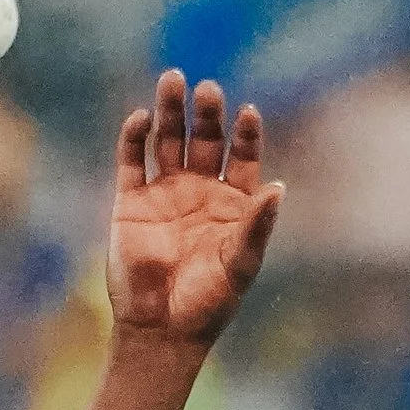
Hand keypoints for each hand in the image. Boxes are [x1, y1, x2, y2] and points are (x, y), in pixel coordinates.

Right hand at [109, 70, 281, 350]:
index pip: (241, 157)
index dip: (245, 134)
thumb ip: (258, 226)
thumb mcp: (240, 264)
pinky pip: (132, 160)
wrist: (161, 329)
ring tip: (173, 80)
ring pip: (167, 140)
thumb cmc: (209, 302)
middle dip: (206, 114)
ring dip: (170, 111)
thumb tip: (279, 186)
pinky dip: (135, 137)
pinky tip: (142, 118)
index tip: (248, 113)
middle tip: (207, 90)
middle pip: (204, 139)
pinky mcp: (131, 201)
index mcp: (233, 203)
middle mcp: (199, 190)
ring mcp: (164, 192)